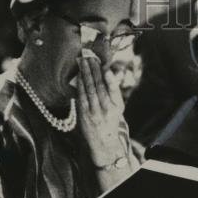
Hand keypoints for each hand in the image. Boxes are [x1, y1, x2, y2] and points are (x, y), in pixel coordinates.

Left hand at [76, 51, 125, 166]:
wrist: (103, 141)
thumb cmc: (111, 120)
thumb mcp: (118, 107)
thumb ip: (114, 91)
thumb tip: (108, 72)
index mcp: (117, 106)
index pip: (112, 89)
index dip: (109, 78)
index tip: (105, 68)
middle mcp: (106, 109)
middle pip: (99, 86)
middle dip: (94, 70)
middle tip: (90, 57)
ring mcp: (94, 112)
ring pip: (89, 89)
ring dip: (85, 74)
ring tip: (83, 61)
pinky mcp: (84, 114)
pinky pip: (81, 96)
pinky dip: (80, 84)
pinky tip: (79, 75)